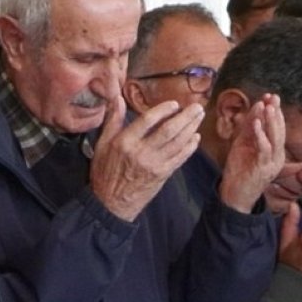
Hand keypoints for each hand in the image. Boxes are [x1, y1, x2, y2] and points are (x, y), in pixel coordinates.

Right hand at [89, 97, 203, 220]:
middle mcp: (142, 152)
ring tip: (199, 117)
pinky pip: (180, 158)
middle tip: (198, 107)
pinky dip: (190, 147)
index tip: (174, 103)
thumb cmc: (105, 172)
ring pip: (178, 143)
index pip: (147, 120)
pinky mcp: (163, 174)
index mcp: (125, 142)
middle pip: (169, 130)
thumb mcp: (102, 144)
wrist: (112, 204)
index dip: (163, 110)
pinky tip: (196, 137)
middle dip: (185, 117)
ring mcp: (155, 165)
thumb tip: (117, 97)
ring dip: (191, 129)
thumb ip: (112, 120)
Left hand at [219, 94, 287, 212]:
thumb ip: (250, 128)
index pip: (278, 127)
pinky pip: (264, 149)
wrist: (235, 195)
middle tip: (273, 98)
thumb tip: (256, 109)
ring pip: (276, 139)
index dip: (275, 111)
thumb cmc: (239, 171)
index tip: (271, 96)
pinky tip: (256, 124)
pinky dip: (261, 136)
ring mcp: (272, 163)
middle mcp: (277, 156)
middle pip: (280, 131)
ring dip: (271, 122)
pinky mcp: (264, 169)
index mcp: (274, 150)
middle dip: (276, 113)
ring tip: (268, 107)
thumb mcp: (243, 144)